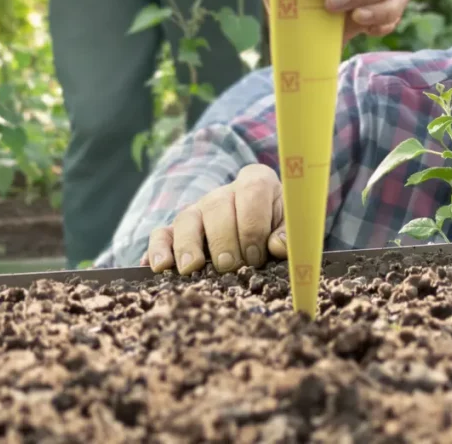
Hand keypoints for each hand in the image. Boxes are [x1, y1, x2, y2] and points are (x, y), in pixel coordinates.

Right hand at [144, 164, 287, 274]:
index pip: (252, 192)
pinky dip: (159, 249)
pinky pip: (162, 234)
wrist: (266, 228)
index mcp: (256, 183)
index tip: (257, 254)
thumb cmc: (280, 227)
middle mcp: (224, 193)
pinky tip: (159, 267)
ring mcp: (199, 210)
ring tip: (192, 268)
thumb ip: (289, 234)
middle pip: (217, 207)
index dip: (253, 225)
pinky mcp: (179, 230)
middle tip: (230, 265)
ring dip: (189, 245)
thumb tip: (276, 246)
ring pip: (186, 219)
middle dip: (224, 239)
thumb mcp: (292, 225)